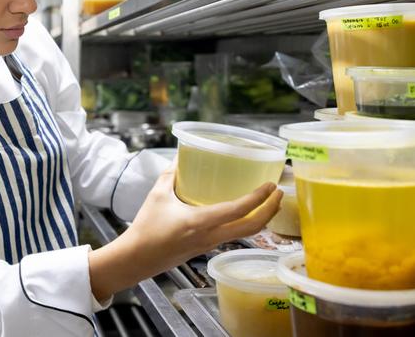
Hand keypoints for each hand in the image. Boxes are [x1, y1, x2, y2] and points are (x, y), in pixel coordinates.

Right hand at [88, 166, 282, 300]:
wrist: (137, 259)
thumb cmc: (146, 228)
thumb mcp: (158, 195)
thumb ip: (171, 174)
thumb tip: (181, 155)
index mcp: (199, 222)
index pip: (237, 211)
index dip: (258, 198)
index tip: (269, 185)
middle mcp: (210, 236)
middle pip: (252, 228)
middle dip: (270, 210)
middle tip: (278, 192)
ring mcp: (210, 244)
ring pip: (245, 234)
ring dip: (261, 218)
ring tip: (268, 201)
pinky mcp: (206, 248)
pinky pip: (234, 235)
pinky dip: (246, 223)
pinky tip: (244, 211)